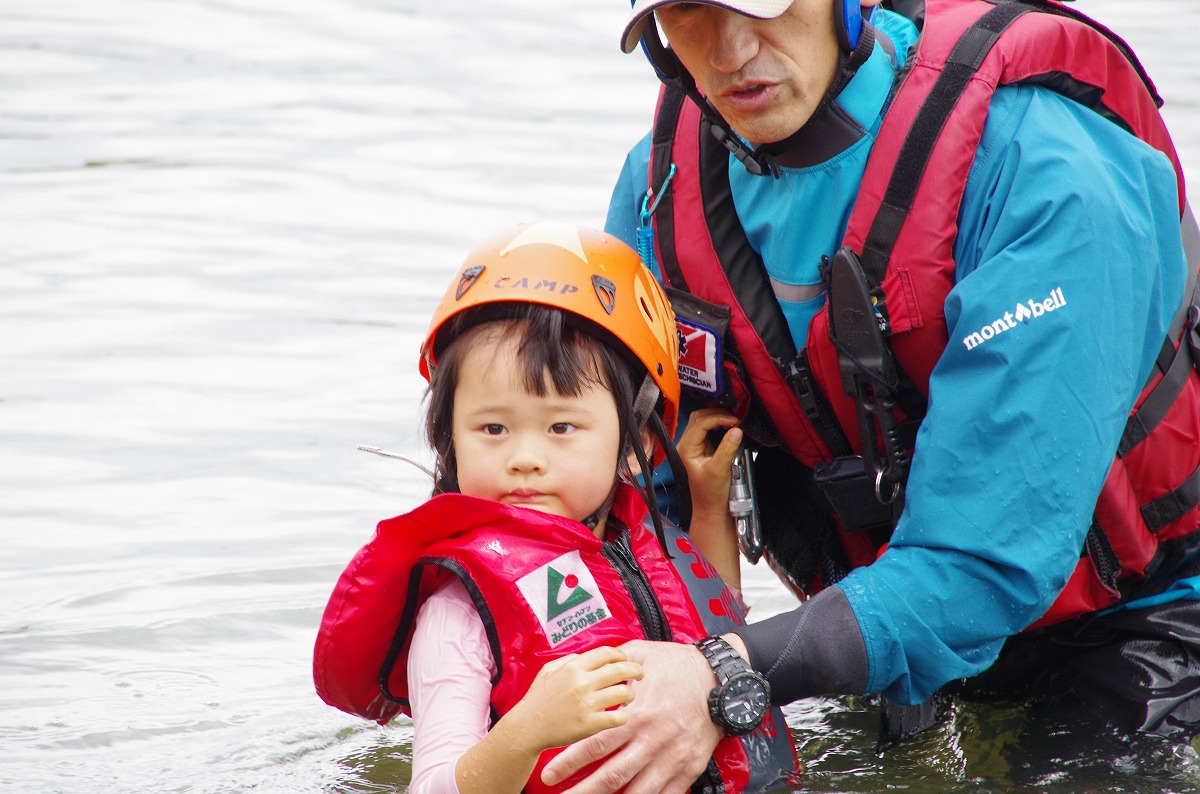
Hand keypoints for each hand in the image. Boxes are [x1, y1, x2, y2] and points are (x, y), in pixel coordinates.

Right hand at [503, 646, 643, 753]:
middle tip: (640, 675)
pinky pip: (618, 717)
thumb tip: (589, 657)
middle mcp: (582, 682)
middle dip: (635, 670)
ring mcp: (587, 704)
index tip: (625, 660)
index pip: (607, 653)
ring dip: (630, 695)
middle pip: (620, 670)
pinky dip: (623, 716)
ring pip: (624, 693)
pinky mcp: (589, 724)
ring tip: (628, 698)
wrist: (527, 728)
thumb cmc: (537, 699)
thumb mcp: (548, 670)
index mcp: (573, 667)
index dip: (621, 655)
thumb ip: (569, 660)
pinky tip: (620, 716)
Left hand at [540, 639, 721, 793]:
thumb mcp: (641, 654)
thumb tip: (585, 663)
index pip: (595, 743)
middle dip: (582, 790)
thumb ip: (611, 664)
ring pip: (635, 790)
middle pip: (610, 775)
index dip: (570, 760)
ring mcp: (670, 757)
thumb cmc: (678, 665)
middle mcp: (651, 739)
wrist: (721, 679)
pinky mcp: (687, 768)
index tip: (549, 772)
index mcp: (636, 713)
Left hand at [677, 407, 741, 517]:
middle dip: (718, 415)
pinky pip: (707, 429)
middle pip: (698, 418)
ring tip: (734, 421)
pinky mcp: (700, 448)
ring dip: (717, 418)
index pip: (700, 423)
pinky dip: (718, 424)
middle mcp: (686, 445)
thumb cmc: (712, 493)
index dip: (718, 418)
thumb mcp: (721, 470)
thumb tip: (737, 429)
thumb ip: (728, 448)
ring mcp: (692, 446)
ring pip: (701, 421)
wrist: (711, 508)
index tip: (736, 421)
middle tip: (736, 418)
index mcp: (686, 449)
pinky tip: (729, 426)